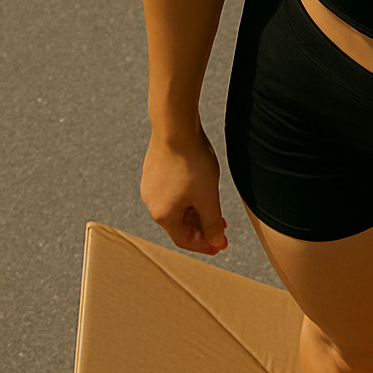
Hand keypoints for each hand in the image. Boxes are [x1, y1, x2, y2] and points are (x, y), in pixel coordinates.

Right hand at [140, 124, 228, 254]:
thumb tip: (217, 242)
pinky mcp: (154, 172)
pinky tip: (201, 191)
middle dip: (202, 229)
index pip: (184, 240)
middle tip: (222, 228)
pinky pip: (172, 194)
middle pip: (179, 225)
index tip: (222, 244)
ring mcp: (151, 187)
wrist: (175, 127)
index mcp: (163, 214)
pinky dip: (188, 199)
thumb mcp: (208, 198)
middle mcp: (152, 203)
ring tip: (215, 210)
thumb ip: (212, 224)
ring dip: (196, 213)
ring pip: (176, 209)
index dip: (205, 245)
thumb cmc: (192, 163)